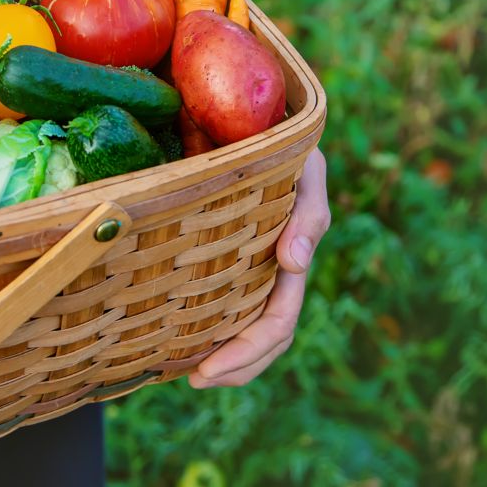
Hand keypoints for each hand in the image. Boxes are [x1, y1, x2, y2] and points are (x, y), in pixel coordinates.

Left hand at [190, 148, 329, 387]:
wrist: (255, 107)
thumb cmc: (283, 139)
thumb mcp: (306, 168)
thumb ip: (308, 212)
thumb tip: (296, 263)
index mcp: (294, 256)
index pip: (278, 321)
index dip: (248, 352)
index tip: (205, 370)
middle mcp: (274, 266)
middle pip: (264, 336)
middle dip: (235, 367)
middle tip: (194, 380)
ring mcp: (253, 260)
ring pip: (246, 324)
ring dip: (225, 357)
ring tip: (188, 373)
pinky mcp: (226, 247)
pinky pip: (221, 295)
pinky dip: (206, 323)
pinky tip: (178, 336)